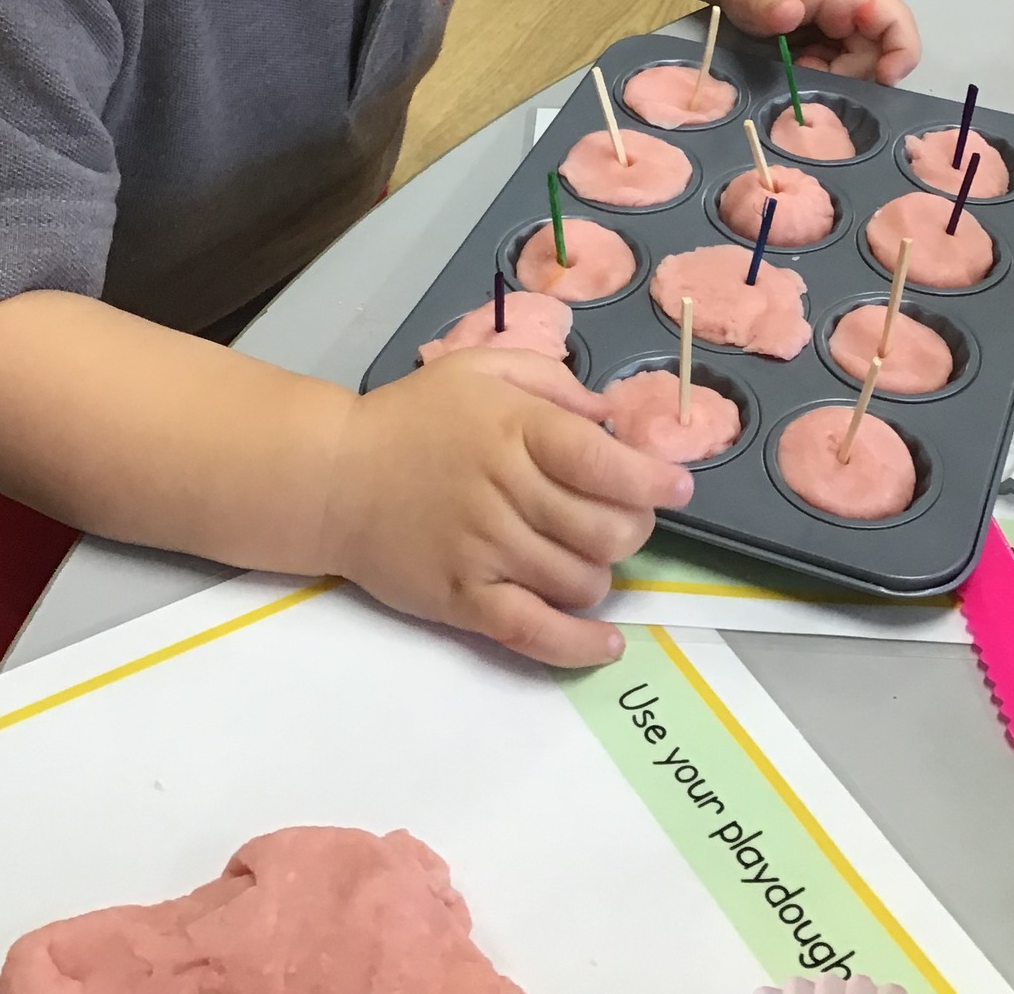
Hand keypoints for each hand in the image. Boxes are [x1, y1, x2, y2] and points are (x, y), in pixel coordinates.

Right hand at [325, 350, 691, 667]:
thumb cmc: (415, 417)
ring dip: (602, 573)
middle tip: (625, 520)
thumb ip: (553, 382)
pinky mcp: (462, 599)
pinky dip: (577, 645)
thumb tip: (611, 415)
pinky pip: (533, 632)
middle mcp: (504, 490)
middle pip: (603, 528)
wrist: (333, 477)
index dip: (651, 478)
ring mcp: (483, 550)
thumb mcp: (482, 369)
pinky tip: (606, 644)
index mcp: (514, 428)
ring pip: (579, 580)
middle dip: (634, 528)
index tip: (680, 486)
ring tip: (590, 557)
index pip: (600, 461)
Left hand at [719, 0, 919, 84]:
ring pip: (863, 66)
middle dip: (847, 75)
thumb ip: (769, 1)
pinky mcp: (842, 40)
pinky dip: (826, 74)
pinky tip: (800, 66)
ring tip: (799, 66)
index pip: (898, 24)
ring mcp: (855, 25)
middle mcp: (865, 8)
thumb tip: (789, 14)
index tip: (881, 81)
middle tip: (806, 72)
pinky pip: (846, 67)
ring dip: (834, 76)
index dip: (900, 56)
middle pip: (880, 56)